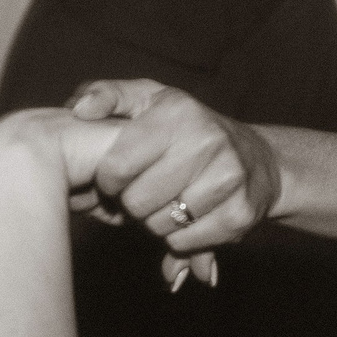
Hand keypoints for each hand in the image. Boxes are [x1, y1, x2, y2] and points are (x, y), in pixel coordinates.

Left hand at [67, 80, 279, 255]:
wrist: (256, 159)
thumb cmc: (187, 128)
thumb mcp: (149, 98)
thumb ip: (108, 95)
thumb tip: (79, 109)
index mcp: (177, 112)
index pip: (118, 165)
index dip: (107, 179)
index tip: (115, 175)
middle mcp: (206, 142)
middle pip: (137, 201)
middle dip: (131, 201)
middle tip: (144, 189)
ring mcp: (227, 179)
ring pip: (159, 225)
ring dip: (154, 221)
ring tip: (166, 200)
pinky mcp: (240, 213)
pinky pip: (184, 242)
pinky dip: (177, 237)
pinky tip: (187, 216)